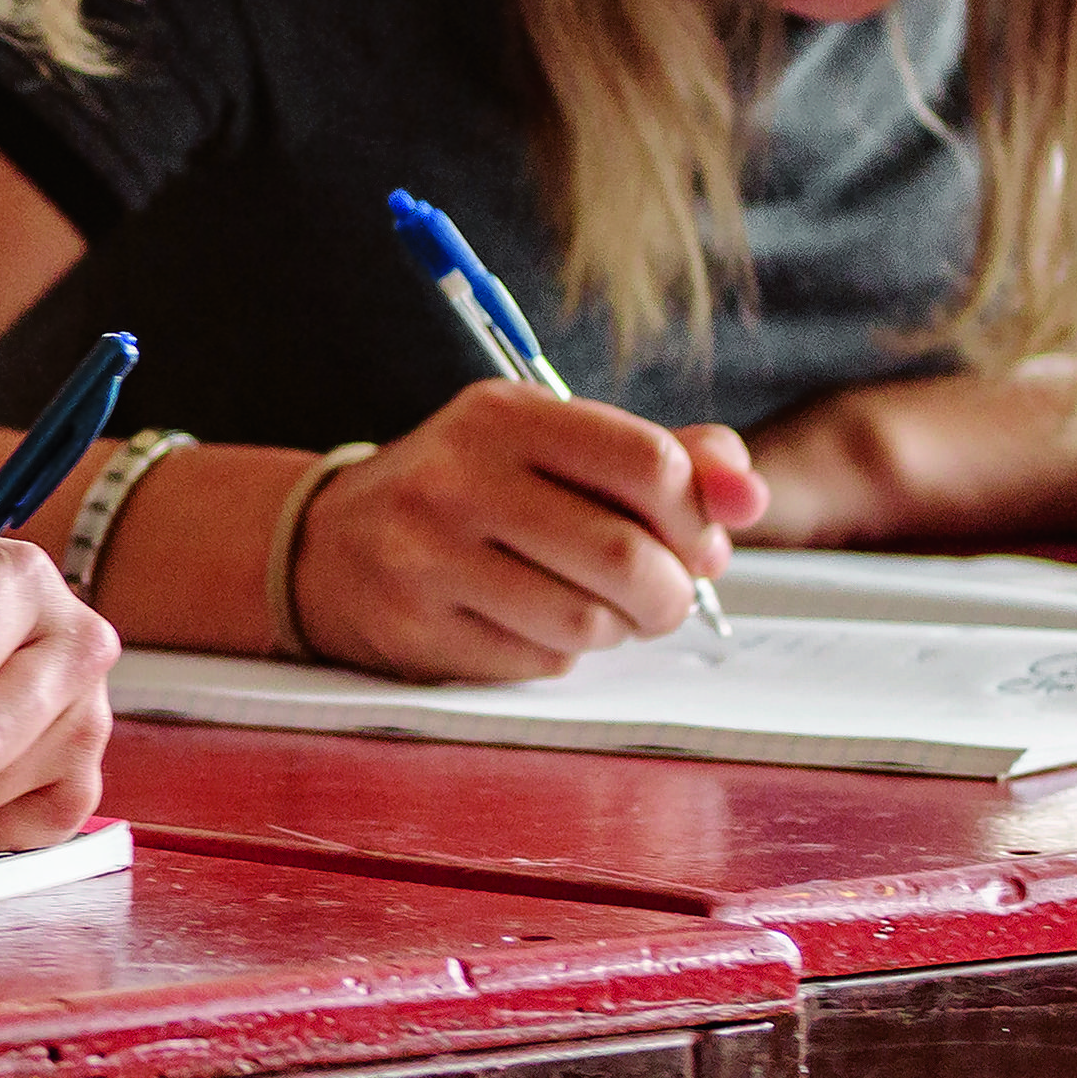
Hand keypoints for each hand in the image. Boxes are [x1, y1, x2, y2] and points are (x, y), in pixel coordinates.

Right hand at [290, 381, 757, 681]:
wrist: (327, 544)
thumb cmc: (470, 495)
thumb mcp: (552, 450)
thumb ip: (664, 462)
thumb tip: (749, 497)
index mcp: (504, 415)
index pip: (650, 463)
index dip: (697, 518)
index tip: (693, 540)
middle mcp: (457, 476)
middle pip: (626, 556)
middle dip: (668, 593)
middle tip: (658, 597)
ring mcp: (426, 555)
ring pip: (586, 622)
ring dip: (612, 630)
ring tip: (588, 610)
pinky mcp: (413, 626)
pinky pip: (535, 662)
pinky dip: (554, 655)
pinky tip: (523, 625)